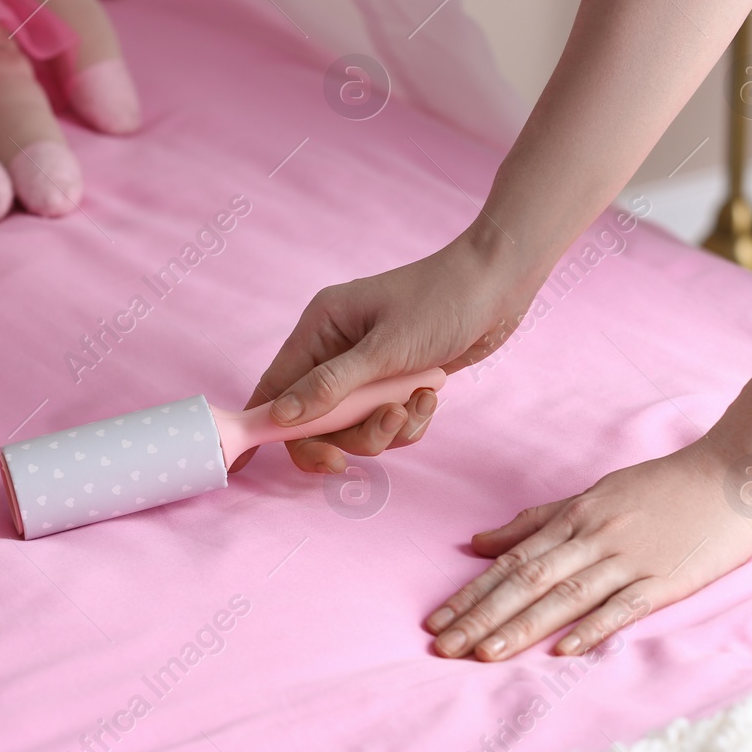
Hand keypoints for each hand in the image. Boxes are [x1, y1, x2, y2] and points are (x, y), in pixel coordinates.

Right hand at [233, 228, 534, 473]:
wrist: (500, 286)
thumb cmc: (441, 302)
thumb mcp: (383, 350)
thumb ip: (330, 387)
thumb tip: (278, 418)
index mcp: (319, 329)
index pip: (275, 387)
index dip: (264, 426)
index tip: (251, 466)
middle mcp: (336, 349)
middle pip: (314, 418)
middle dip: (341, 437)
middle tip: (351, 460)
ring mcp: (367, 368)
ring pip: (355, 426)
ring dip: (383, 429)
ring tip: (412, 405)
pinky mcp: (396, 382)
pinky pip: (387, 422)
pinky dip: (407, 421)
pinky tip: (429, 398)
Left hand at [424, 441, 751, 660]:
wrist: (733, 473)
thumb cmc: (659, 486)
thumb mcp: (592, 495)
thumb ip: (536, 521)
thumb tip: (479, 543)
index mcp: (573, 518)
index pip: (510, 562)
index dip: (471, 593)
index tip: (436, 620)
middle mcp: (593, 538)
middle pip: (526, 581)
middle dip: (481, 617)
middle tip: (443, 646)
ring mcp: (629, 559)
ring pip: (565, 596)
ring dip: (522, 627)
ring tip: (484, 654)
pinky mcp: (667, 580)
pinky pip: (624, 606)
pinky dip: (593, 628)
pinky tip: (564, 650)